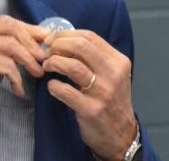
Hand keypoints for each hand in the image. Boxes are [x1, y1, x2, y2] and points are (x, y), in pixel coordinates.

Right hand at [0, 16, 48, 142]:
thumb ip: (4, 46)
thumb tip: (36, 39)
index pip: (4, 21)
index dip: (27, 29)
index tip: (44, 39)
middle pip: (9, 27)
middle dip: (31, 42)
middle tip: (43, 57)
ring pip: (11, 45)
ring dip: (28, 60)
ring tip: (37, 73)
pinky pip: (7, 65)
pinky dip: (17, 78)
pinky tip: (18, 89)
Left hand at [42, 29, 136, 160]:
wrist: (121, 134)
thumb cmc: (110, 99)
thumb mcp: (111, 74)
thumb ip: (93, 57)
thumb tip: (62, 40)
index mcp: (118, 61)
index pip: (89, 36)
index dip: (65, 34)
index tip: (52, 40)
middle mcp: (113, 74)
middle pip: (80, 46)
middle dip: (58, 45)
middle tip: (47, 52)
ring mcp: (103, 92)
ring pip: (72, 66)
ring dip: (53, 63)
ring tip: (47, 66)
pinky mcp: (91, 110)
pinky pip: (65, 91)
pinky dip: (53, 86)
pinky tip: (52, 86)